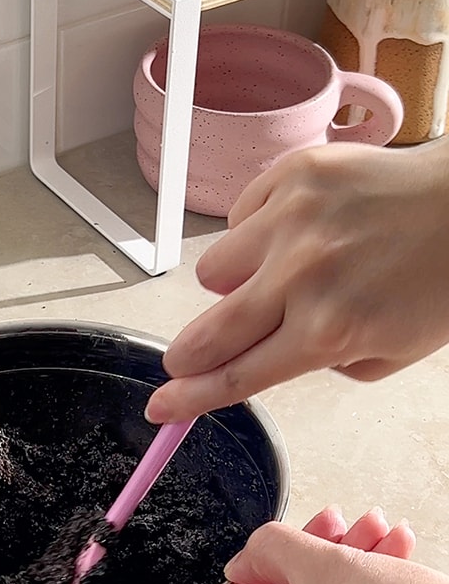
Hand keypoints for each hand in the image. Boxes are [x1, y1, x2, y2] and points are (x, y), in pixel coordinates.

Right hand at [146, 141, 448, 423]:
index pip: (237, 377)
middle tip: (190, 356)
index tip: (162, 405)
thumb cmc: (444, 274)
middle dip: (191, 354)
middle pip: (207, 333)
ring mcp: (292, 223)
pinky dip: (259, 231)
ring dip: (236, 281)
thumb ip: (324, 362)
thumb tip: (269, 355)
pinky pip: (239, 219)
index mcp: (330, 332)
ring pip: (214, 273)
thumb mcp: (395, 350)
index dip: (190, 398)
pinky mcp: (290, 178)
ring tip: (281, 271)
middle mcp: (302, 278)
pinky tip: (300, 229)